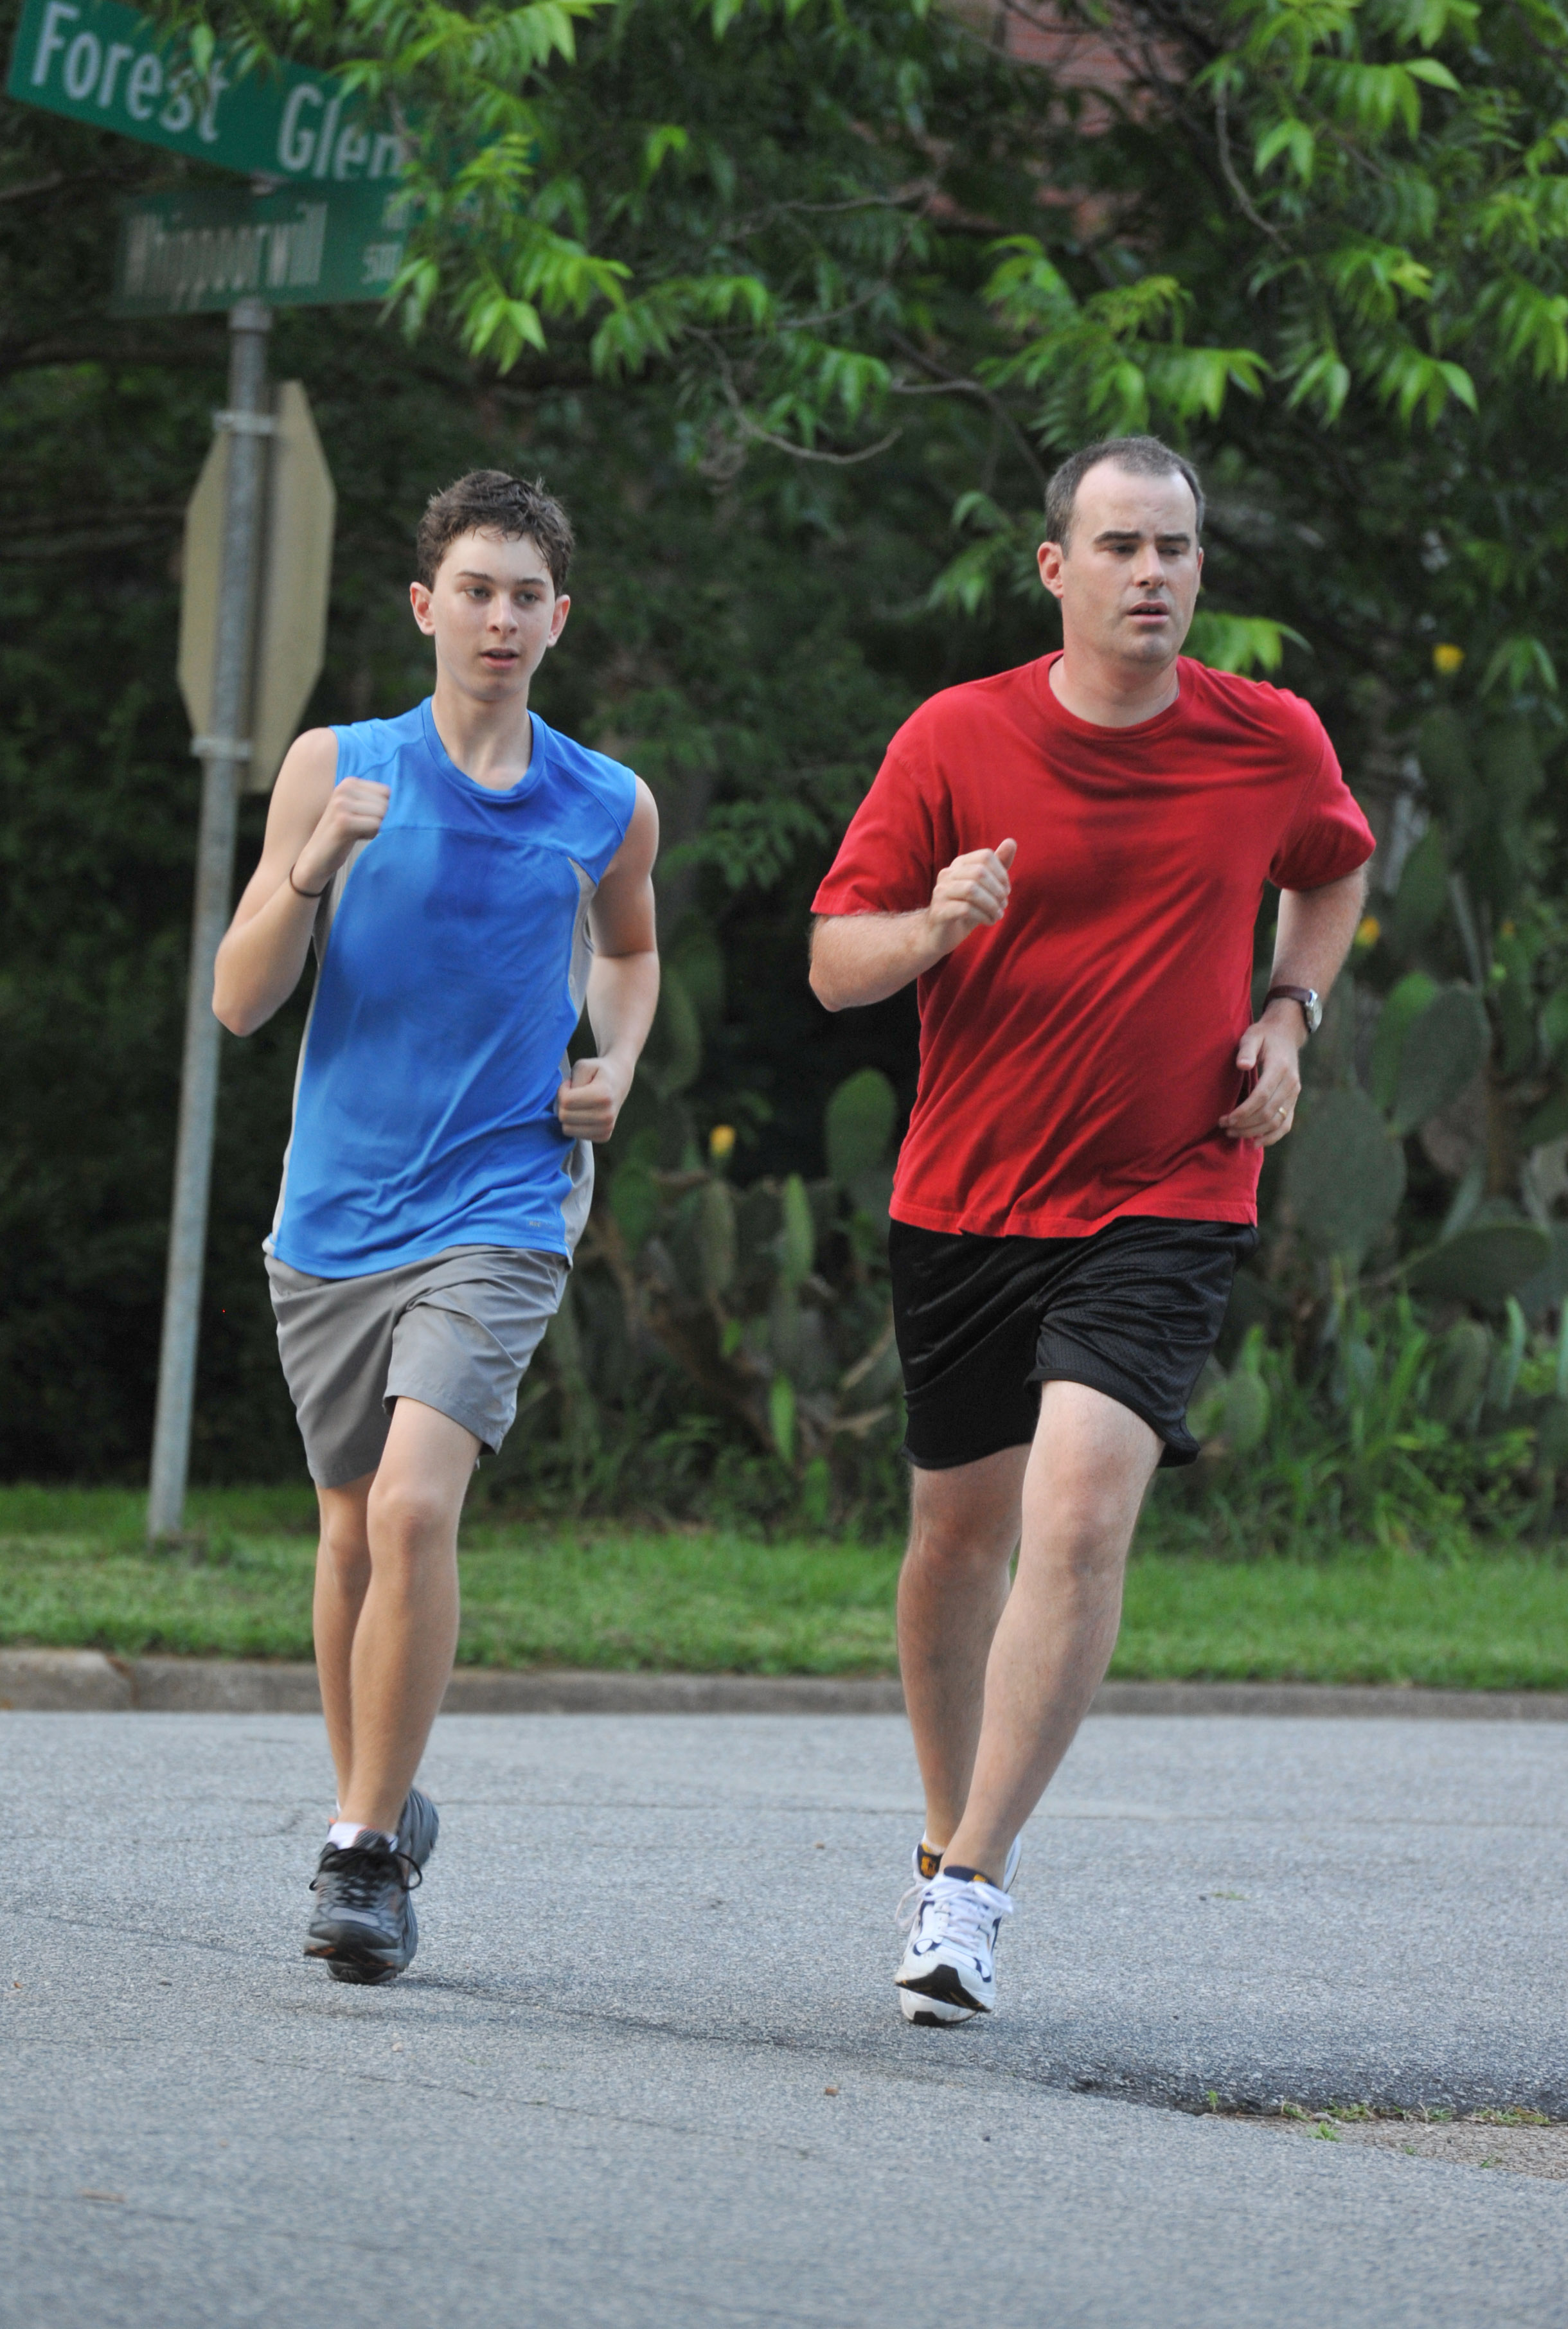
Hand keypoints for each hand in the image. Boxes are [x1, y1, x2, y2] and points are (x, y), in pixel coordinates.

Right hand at [290, 779, 390, 895]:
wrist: (317, 857)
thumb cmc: (343, 834)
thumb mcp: (357, 810)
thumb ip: (375, 801)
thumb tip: (409, 801)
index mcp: (349, 782)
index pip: (387, 792)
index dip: (384, 809)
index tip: (366, 818)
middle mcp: (344, 788)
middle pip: (386, 803)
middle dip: (380, 820)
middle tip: (361, 828)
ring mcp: (342, 804)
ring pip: (382, 815)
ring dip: (376, 829)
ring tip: (357, 833)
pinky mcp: (343, 822)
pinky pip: (375, 826)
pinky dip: (371, 836)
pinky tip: (355, 838)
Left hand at [556, 1055, 629, 1141]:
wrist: (619, 1080)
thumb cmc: (597, 1071)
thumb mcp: (583, 1066)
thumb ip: (571, 1081)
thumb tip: (563, 1104)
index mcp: (603, 1096)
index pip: (565, 1101)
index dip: (563, 1090)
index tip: (571, 1084)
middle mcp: (607, 1116)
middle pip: (564, 1117)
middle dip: (564, 1104)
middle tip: (575, 1094)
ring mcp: (607, 1128)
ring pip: (567, 1129)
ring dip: (569, 1115)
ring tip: (579, 1104)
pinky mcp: (604, 1136)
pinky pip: (576, 1135)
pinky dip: (575, 1124)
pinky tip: (585, 1113)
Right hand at [926, 838, 1016, 958]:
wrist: (938, 934)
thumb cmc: (965, 909)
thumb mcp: (985, 887)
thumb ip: (998, 866)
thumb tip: (1011, 841)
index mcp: (959, 864)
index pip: (985, 856)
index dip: (1001, 873)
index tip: (1006, 891)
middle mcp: (947, 874)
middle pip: (979, 872)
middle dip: (997, 891)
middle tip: (1003, 905)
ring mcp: (940, 892)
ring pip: (972, 890)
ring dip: (991, 905)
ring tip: (998, 915)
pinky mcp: (938, 912)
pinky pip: (965, 909)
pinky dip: (983, 916)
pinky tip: (989, 922)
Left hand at [1220, 1006, 1302, 1145]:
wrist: (1286, 1035)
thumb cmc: (1264, 1036)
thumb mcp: (1252, 1036)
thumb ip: (1246, 1050)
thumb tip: (1242, 1065)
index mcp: (1280, 1068)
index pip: (1261, 1097)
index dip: (1243, 1111)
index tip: (1225, 1119)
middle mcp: (1291, 1083)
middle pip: (1268, 1113)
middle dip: (1244, 1124)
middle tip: (1224, 1127)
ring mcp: (1294, 1094)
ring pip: (1276, 1122)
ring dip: (1254, 1132)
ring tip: (1233, 1133)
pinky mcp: (1293, 1100)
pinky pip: (1286, 1124)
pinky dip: (1273, 1136)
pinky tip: (1256, 1142)